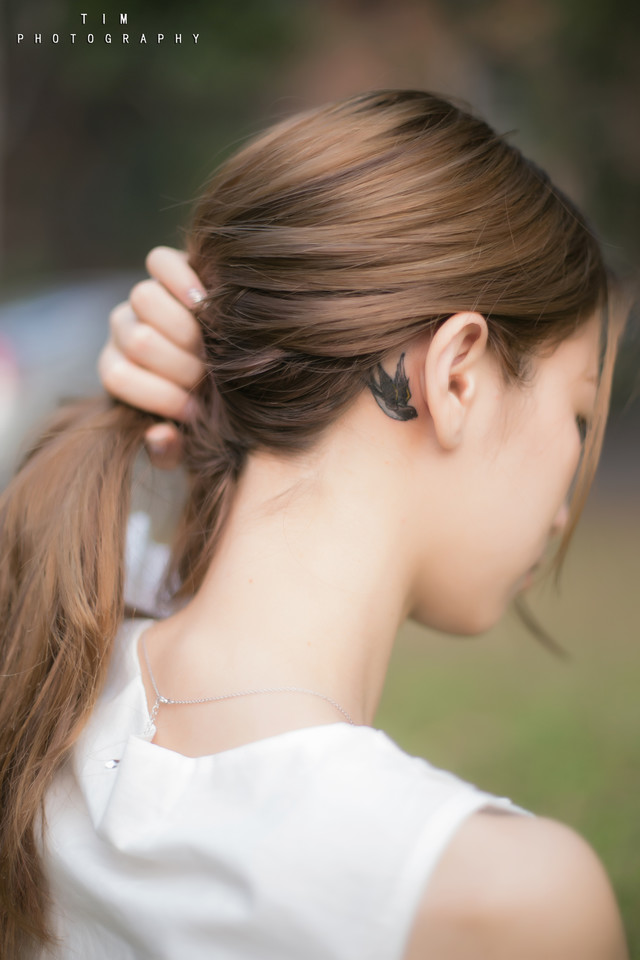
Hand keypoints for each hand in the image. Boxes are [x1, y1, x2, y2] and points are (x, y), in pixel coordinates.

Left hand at [98, 247, 206, 467]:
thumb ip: (171, 450)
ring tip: (210, 346)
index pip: (117, 376)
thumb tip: (159, 436)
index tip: (194, 411)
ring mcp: (144, 298)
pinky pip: (161, 262)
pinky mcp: (169, 269)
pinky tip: (206, 302)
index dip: (159, 395)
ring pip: (144, 298)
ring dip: (185, 327)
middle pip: (137, 338)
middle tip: (209, 377)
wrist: (234, 370)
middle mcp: (123, 331)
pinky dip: (183, 280)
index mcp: (118, 370)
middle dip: (179, 364)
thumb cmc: (210, 410)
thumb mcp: (191, 441)